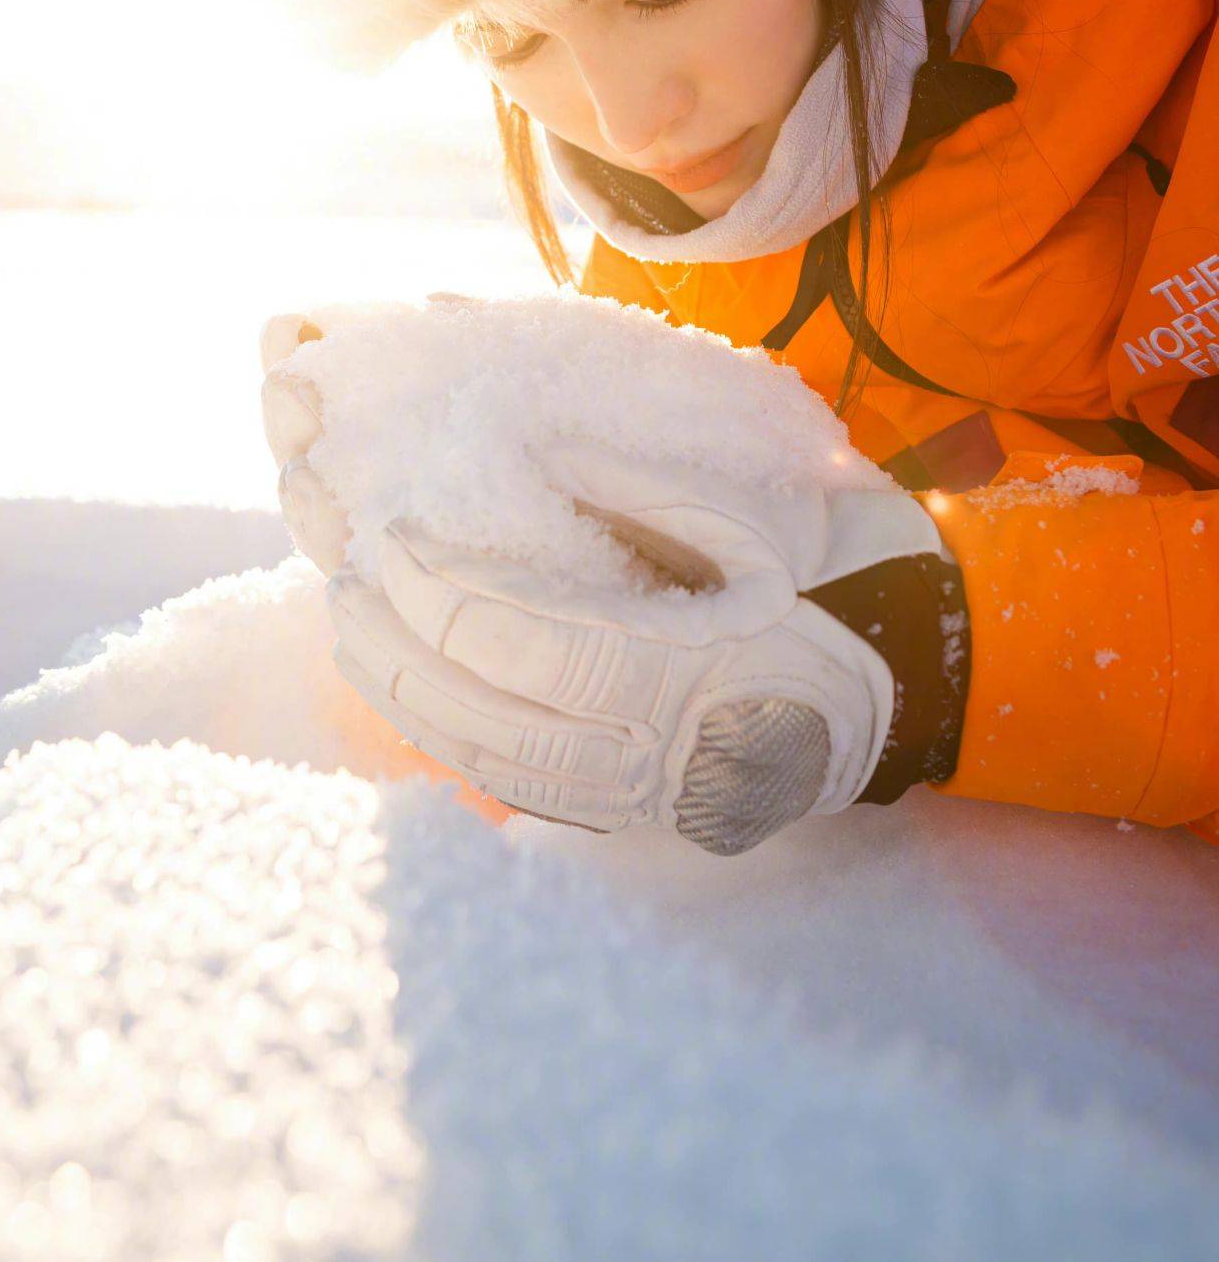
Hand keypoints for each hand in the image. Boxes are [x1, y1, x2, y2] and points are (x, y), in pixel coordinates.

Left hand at [259, 314, 964, 853]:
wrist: (918, 672)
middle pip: (497, 723)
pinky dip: (460, 742)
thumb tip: (510, 446)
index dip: (451, 596)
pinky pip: (529, 792)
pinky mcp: (646, 816)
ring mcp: (656, 801)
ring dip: (414, 705)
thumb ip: (630, 482)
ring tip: (354, 633)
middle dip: (404, 653)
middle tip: (344, 584)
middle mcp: (668, 758)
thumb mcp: (752, 505)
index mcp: (698, 673)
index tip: (393, 538)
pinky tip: (415, 693)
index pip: (540, 646)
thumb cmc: (840, 569)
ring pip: (500, 769)